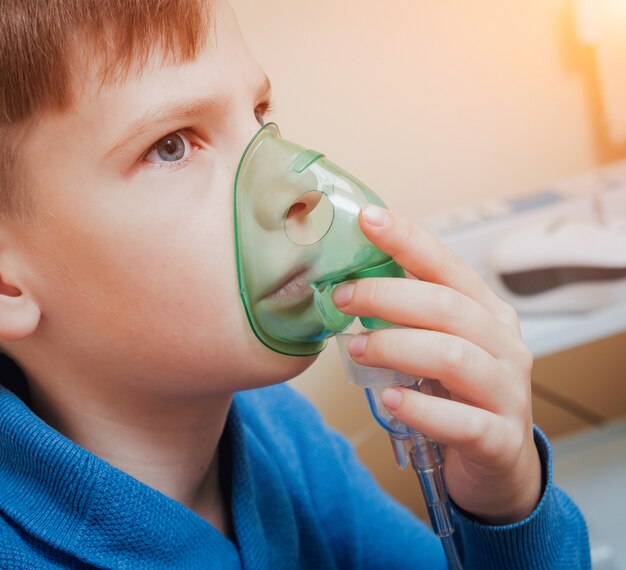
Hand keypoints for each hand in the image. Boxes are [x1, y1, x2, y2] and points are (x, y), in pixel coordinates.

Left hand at [331, 204, 541, 524]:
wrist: (498, 463)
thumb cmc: (459, 393)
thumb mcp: (439, 343)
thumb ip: (409, 316)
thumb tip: (352, 281)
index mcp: (486, 313)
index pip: (448, 265)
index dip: (408, 240)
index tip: (367, 218)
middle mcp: (504, 344)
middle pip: (447, 307)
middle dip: (387, 297)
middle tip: (343, 297)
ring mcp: (508, 391)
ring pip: (453, 356)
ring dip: (397, 347)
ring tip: (358, 348)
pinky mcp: (500, 439)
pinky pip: (462, 421)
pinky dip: (420, 408)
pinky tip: (390, 400)